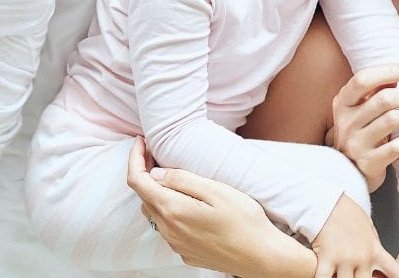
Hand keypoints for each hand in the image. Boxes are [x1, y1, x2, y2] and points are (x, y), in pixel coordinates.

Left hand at [126, 138, 316, 276]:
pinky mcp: (186, 253)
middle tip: (156, 152)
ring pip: (154, 213)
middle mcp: (168, 231)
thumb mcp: (215, 190)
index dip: (135, 158)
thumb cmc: (245, 222)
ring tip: (170, 176)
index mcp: (172, 211)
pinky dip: (169, 211)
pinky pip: (168, 228)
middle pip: (144, 197)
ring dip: (156, 193)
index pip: (137, 181)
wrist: (263, 258)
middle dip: (145, 173)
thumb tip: (155, 174)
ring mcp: (176, 244)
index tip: (141, 141)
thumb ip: (182, 180)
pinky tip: (186, 203)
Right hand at [310, 194, 398, 277]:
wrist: (325, 201)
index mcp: (375, 250)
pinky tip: (323, 275)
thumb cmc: (344, 210)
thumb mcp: (367, 225)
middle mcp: (362, 258)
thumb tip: (375, 249)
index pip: (395, 272)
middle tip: (355, 274)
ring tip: (339, 273)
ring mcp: (344, 260)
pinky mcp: (326, 258)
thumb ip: (373, 242)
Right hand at [329, 65, 398, 191]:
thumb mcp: (359, 109)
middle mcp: (346, 122)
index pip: (363, 79)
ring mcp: (356, 143)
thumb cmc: (360, 132)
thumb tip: (397, 73)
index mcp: (342, 103)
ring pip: (393, 120)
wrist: (347, 171)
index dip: (389, 71)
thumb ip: (375, 91)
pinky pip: (398, 146)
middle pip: (384, 99)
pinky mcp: (369, 162)